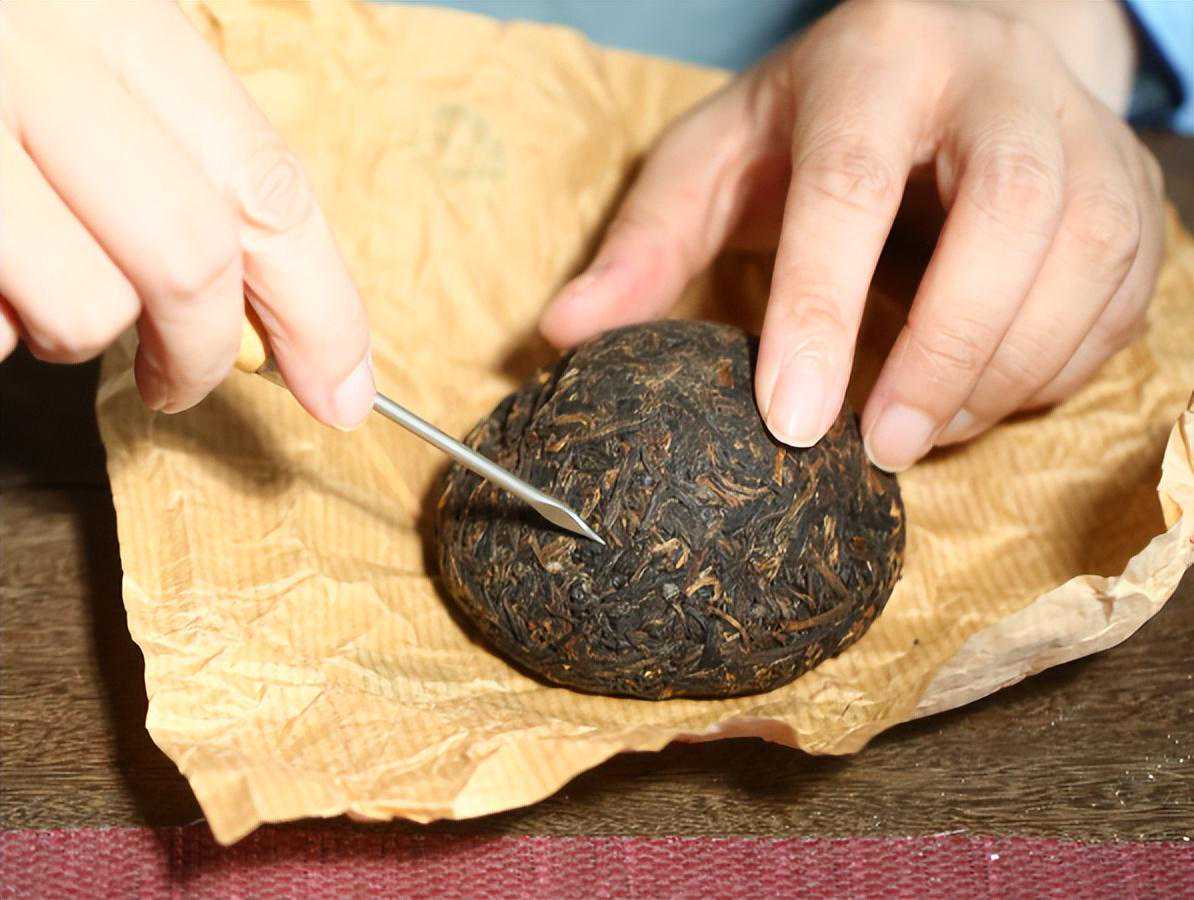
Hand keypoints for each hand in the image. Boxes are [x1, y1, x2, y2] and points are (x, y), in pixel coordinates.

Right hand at [0, 0, 373, 427]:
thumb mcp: (67, 46)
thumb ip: (162, 148)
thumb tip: (261, 300)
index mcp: (109, 9)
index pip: (265, 181)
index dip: (323, 306)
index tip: (342, 389)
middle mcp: (27, 48)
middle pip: (192, 256)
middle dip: (205, 354)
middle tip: (184, 388)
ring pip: (82, 302)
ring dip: (65, 333)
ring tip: (20, 292)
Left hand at [540, 0, 1162, 470]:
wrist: (957, 65)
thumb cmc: (819, 123)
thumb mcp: (718, 158)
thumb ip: (648, 242)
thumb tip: (562, 334)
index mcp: (877, 63)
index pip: (850, 184)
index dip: (821, 307)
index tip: (791, 419)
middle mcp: (996, 83)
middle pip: (1007, 216)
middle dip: (945, 349)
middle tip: (880, 447)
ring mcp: (1080, 136)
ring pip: (1083, 260)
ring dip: (1004, 372)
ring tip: (923, 431)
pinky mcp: (1130, 198)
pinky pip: (1119, 301)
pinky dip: (1052, 371)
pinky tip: (982, 395)